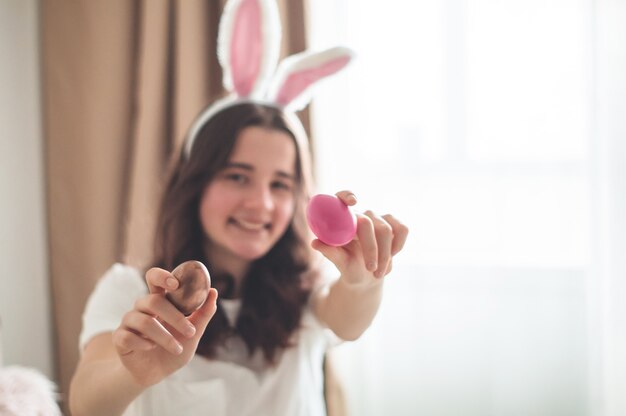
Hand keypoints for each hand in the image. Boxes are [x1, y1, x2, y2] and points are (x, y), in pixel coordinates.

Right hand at [112, 268, 217, 386]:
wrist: (157, 374)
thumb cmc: (175, 348)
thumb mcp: (193, 333)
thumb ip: (203, 313)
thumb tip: (214, 292)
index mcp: (160, 301)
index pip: (154, 278)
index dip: (162, 276)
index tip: (175, 284)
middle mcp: (142, 308)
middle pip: (152, 301)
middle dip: (174, 317)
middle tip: (190, 332)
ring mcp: (129, 322)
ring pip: (143, 321)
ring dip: (164, 337)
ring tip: (178, 349)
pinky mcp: (120, 338)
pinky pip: (127, 336)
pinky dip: (142, 343)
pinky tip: (151, 348)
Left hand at [311, 190, 408, 288]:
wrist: (367, 276)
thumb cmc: (349, 267)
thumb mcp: (339, 262)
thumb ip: (330, 252)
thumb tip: (315, 243)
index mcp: (341, 219)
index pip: (341, 198)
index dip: (346, 195)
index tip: (353, 202)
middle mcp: (360, 215)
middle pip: (368, 223)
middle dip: (371, 248)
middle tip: (371, 269)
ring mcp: (378, 218)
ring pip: (386, 230)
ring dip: (385, 255)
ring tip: (378, 273)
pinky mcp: (394, 224)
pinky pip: (402, 229)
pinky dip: (398, 245)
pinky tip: (392, 256)